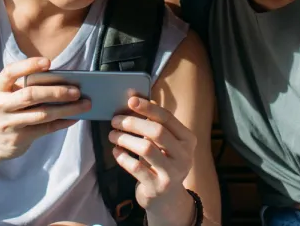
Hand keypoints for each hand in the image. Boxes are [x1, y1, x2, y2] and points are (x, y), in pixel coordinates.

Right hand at [0, 57, 90, 169]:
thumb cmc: (3, 110)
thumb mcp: (4, 95)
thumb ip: (23, 86)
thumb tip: (62, 80)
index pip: (10, 72)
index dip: (29, 65)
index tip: (48, 63)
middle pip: (30, 94)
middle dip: (56, 91)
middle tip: (77, 90)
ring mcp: (7, 123)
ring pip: (42, 114)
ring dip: (66, 109)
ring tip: (85, 104)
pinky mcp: (18, 138)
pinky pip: (45, 128)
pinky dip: (63, 122)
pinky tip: (75, 117)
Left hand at [108, 96, 196, 220]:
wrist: (167, 199)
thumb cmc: (163, 163)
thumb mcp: (165, 144)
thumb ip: (155, 124)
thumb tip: (134, 100)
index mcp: (187, 140)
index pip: (167, 118)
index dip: (148, 107)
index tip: (130, 101)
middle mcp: (184, 156)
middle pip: (157, 131)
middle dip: (133, 123)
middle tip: (115, 120)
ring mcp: (172, 173)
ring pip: (146, 148)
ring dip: (125, 139)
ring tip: (112, 135)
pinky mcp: (157, 187)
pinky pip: (136, 167)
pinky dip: (122, 157)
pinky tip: (116, 152)